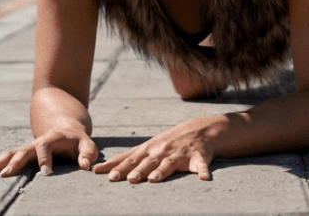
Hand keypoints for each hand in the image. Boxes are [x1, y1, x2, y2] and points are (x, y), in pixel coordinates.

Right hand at [0, 126, 98, 177]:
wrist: (64, 128)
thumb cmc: (77, 140)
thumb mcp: (87, 144)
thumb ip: (87, 153)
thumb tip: (85, 166)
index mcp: (51, 139)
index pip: (46, 147)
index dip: (45, 159)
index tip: (46, 173)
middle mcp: (36, 143)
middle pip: (22, 151)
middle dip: (14, 163)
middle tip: (5, 174)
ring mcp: (27, 148)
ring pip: (10, 154)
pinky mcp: (22, 154)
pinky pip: (7, 158)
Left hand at [92, 118, 214, 182]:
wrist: (198, 130)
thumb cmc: (167, 143)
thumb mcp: (147, 148)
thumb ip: (128, 159)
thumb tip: (103, 169)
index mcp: (149, 150)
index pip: (130, 159)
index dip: (118, 167)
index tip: (105, 175)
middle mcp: (162, 151)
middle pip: (147, 162)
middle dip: (137, 171)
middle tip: (128, 179)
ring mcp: (180, 154)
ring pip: (170, 164)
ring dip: (161, 171)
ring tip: (153, 179)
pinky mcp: (199, 157)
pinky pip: (202, 166)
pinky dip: (203, 171)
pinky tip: (205, 179)